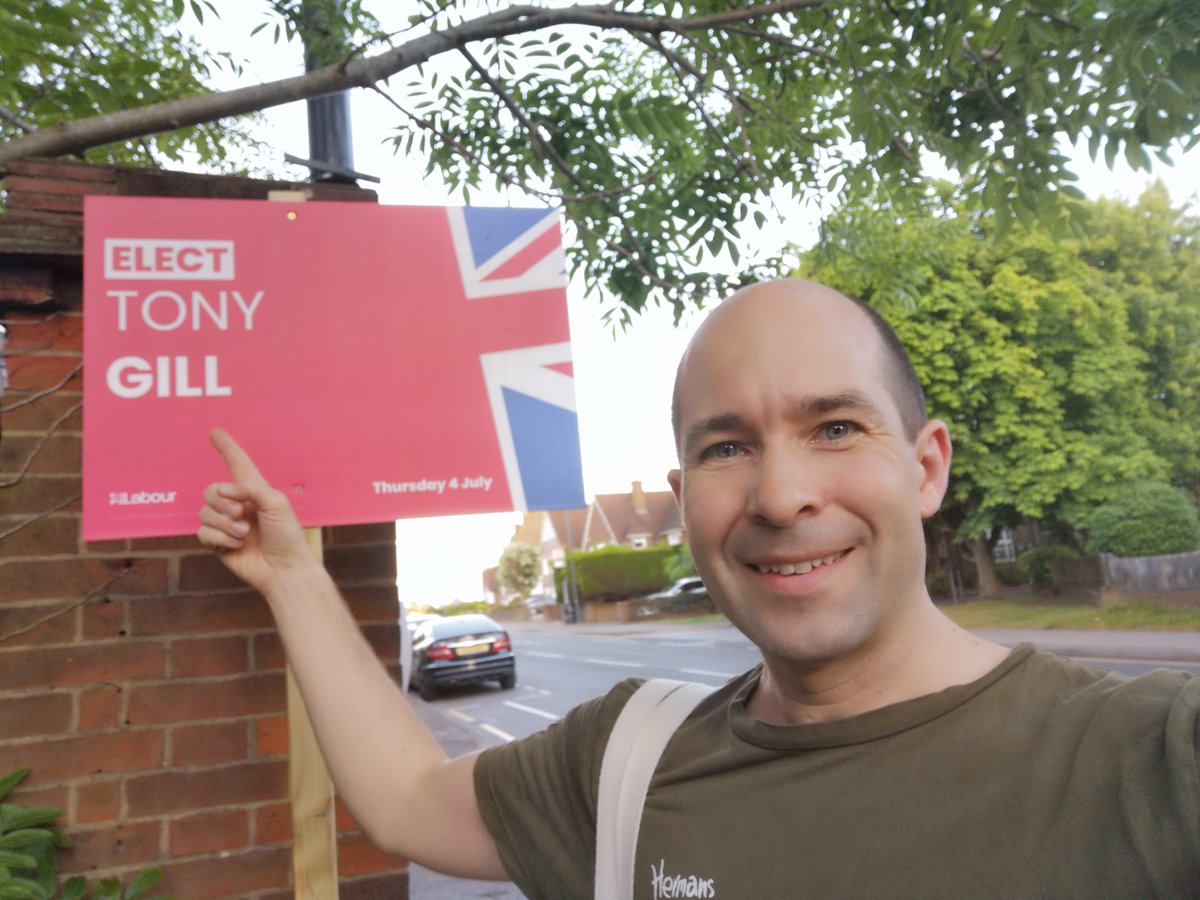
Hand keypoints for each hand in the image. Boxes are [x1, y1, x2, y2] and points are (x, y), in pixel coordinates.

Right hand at [197, 428, 313, 594]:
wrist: (284, 569)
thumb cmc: (287, 535)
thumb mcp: (276, 503)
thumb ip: (251, 488)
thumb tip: (225, 490)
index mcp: (254, 490)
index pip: (237, 463)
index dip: (227, 447)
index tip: (214, 431)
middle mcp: (238, 504)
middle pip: (210, 490)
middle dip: (222, 502)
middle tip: (241, 514)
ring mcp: (226, 524)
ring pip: (204, 512)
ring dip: (224, 523)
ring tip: (245, 534)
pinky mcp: (218, 543)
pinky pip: (202, 532)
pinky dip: (219, 537)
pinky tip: (237, 545)